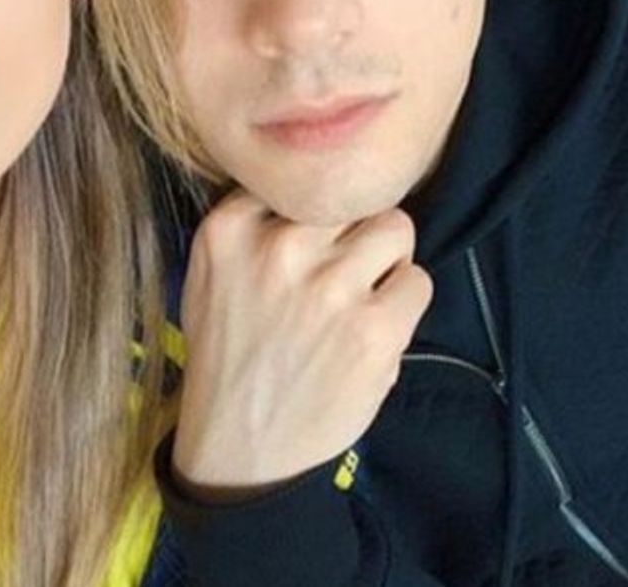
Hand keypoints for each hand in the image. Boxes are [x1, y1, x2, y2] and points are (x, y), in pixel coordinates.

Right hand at [172, 190, 432, 501]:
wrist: (240, 450)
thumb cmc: (229, 359)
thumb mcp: (208, 278)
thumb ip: (250, 227)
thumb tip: (318, 186)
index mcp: (229, 230)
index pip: (300, 178)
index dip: (314, 210)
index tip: (310, 243)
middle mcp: (280, 248)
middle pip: (354, 195)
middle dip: (355, 230)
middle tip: (344, 270)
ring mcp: (330, 287)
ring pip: (396, 228)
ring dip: (387, 261)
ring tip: (362, 297)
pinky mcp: (374, 329)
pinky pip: (419, 282)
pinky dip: (403, 305)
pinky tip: (371, 332)